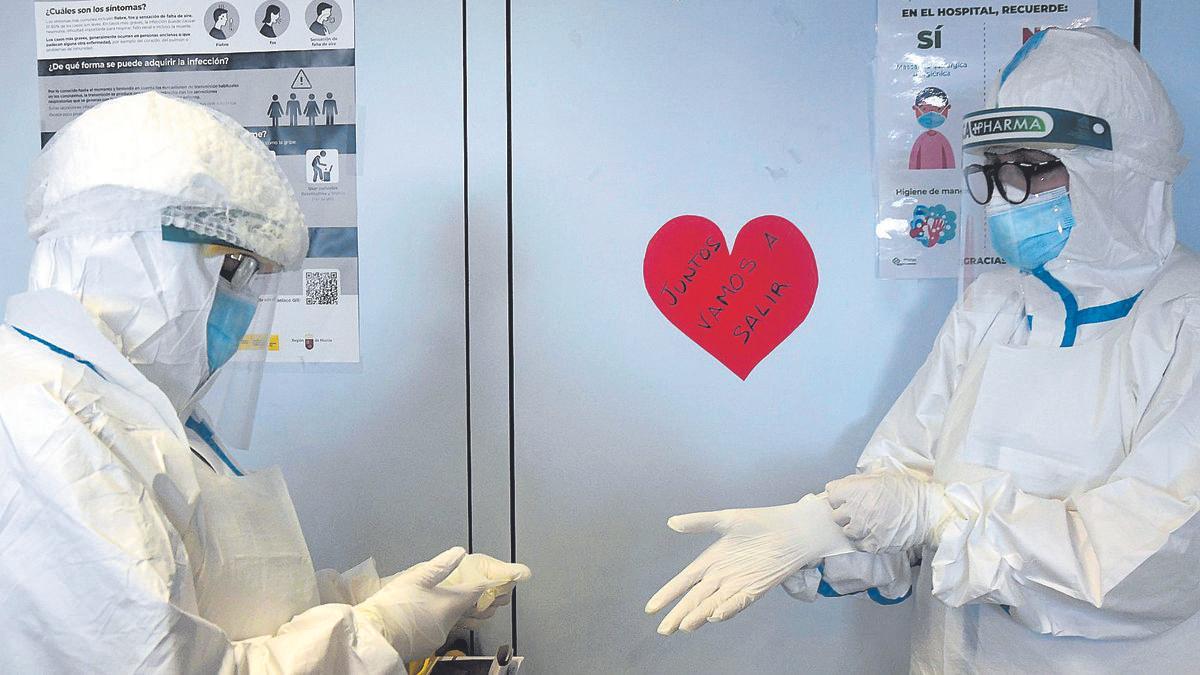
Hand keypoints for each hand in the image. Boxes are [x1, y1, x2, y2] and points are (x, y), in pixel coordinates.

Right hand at [355, 547, 527, 660]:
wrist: (375, 636)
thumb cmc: (394, 606)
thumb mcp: (416, 578)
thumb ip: (440, 566)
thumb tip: (459, 552)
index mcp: (450, 604)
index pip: (478, 592)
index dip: (490, 584)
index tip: (503, 579)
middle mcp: (450, 623)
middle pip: (471, 610)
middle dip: (479, 601)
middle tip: (487, 592)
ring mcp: (439, 637)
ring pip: (457, 622)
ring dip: (461, 612)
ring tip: (460, 603)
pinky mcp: (428, 646)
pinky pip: (442, 631)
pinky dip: (443, 623)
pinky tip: (434, 617)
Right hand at [645, 494, 851, 634]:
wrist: (793, 530)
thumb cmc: (760, 523)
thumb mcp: (726, 519)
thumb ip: (699, 522)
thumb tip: (671, 523)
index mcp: (710, 561)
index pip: (683, 582)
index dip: (668, 595)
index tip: (650, 609)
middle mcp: (721, 577)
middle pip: (695, 599)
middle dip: (679, 614)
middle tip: (664, 630)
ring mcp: (738, 584)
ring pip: (713, 605)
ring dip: (699, 616)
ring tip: (684, 626)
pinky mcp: (756, 588)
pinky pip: (739, 602)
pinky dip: (727, 609)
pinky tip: (715, 615)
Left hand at [826, 471, 952, 553]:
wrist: (929, 512)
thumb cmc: (907, 491)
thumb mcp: (881, 476)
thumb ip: (857, 481)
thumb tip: (841, 486)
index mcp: (856, 490)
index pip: (831, 494)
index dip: (840, 495)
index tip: (848, 497)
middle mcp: (856, 510)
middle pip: (836, 515)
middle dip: (845, 512)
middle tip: (860, 510)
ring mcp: (863, 529)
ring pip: (846, 531)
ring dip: (854, 527)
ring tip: (869, 523)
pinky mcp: (873, 545)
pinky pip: (858, 545)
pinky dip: (863, 540)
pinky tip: (874, 533)